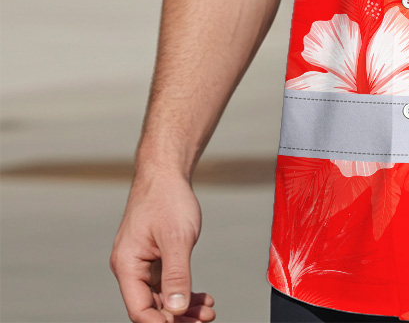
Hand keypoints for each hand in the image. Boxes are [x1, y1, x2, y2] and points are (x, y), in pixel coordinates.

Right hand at [110, 173, 215, 322]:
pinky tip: (202, 298)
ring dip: (183, 307)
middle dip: (178, 317)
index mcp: (128, 266)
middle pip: (151, 307)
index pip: (140, 310)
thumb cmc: (168, 199)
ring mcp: (143, 263)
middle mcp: (131, 268)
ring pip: (161, 298)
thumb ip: (176, 275)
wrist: (167, 172)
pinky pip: (167, 283)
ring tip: (208, 311)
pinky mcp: (155, 257)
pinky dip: (183, 291)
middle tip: (204, 321)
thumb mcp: (177, 238)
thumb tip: (176, 310)